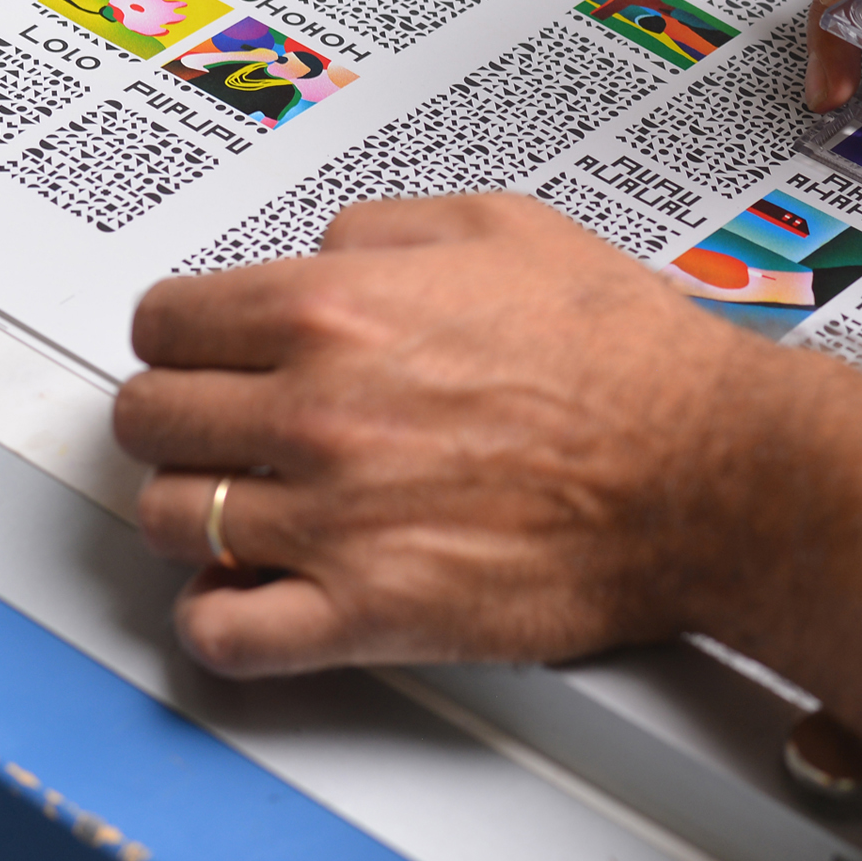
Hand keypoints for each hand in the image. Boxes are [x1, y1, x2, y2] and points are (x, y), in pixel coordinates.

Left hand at [112, 194, 757, 676]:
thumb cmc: (631, 357)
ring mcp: (334, 517)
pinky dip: (219, 619)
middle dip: (180, 415)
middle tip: (218, 423)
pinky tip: (251, 592)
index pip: (168, 320)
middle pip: (151, 417)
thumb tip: (324, 248)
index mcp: (336, 307)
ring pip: (170, 520)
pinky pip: (225, 633)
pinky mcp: (368, 610)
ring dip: (197, 511)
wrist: (710, 466)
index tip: (199, 349)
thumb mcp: (509, 228)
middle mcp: (317, 409)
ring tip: (242, 503)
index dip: (183, 333)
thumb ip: (387, 227)